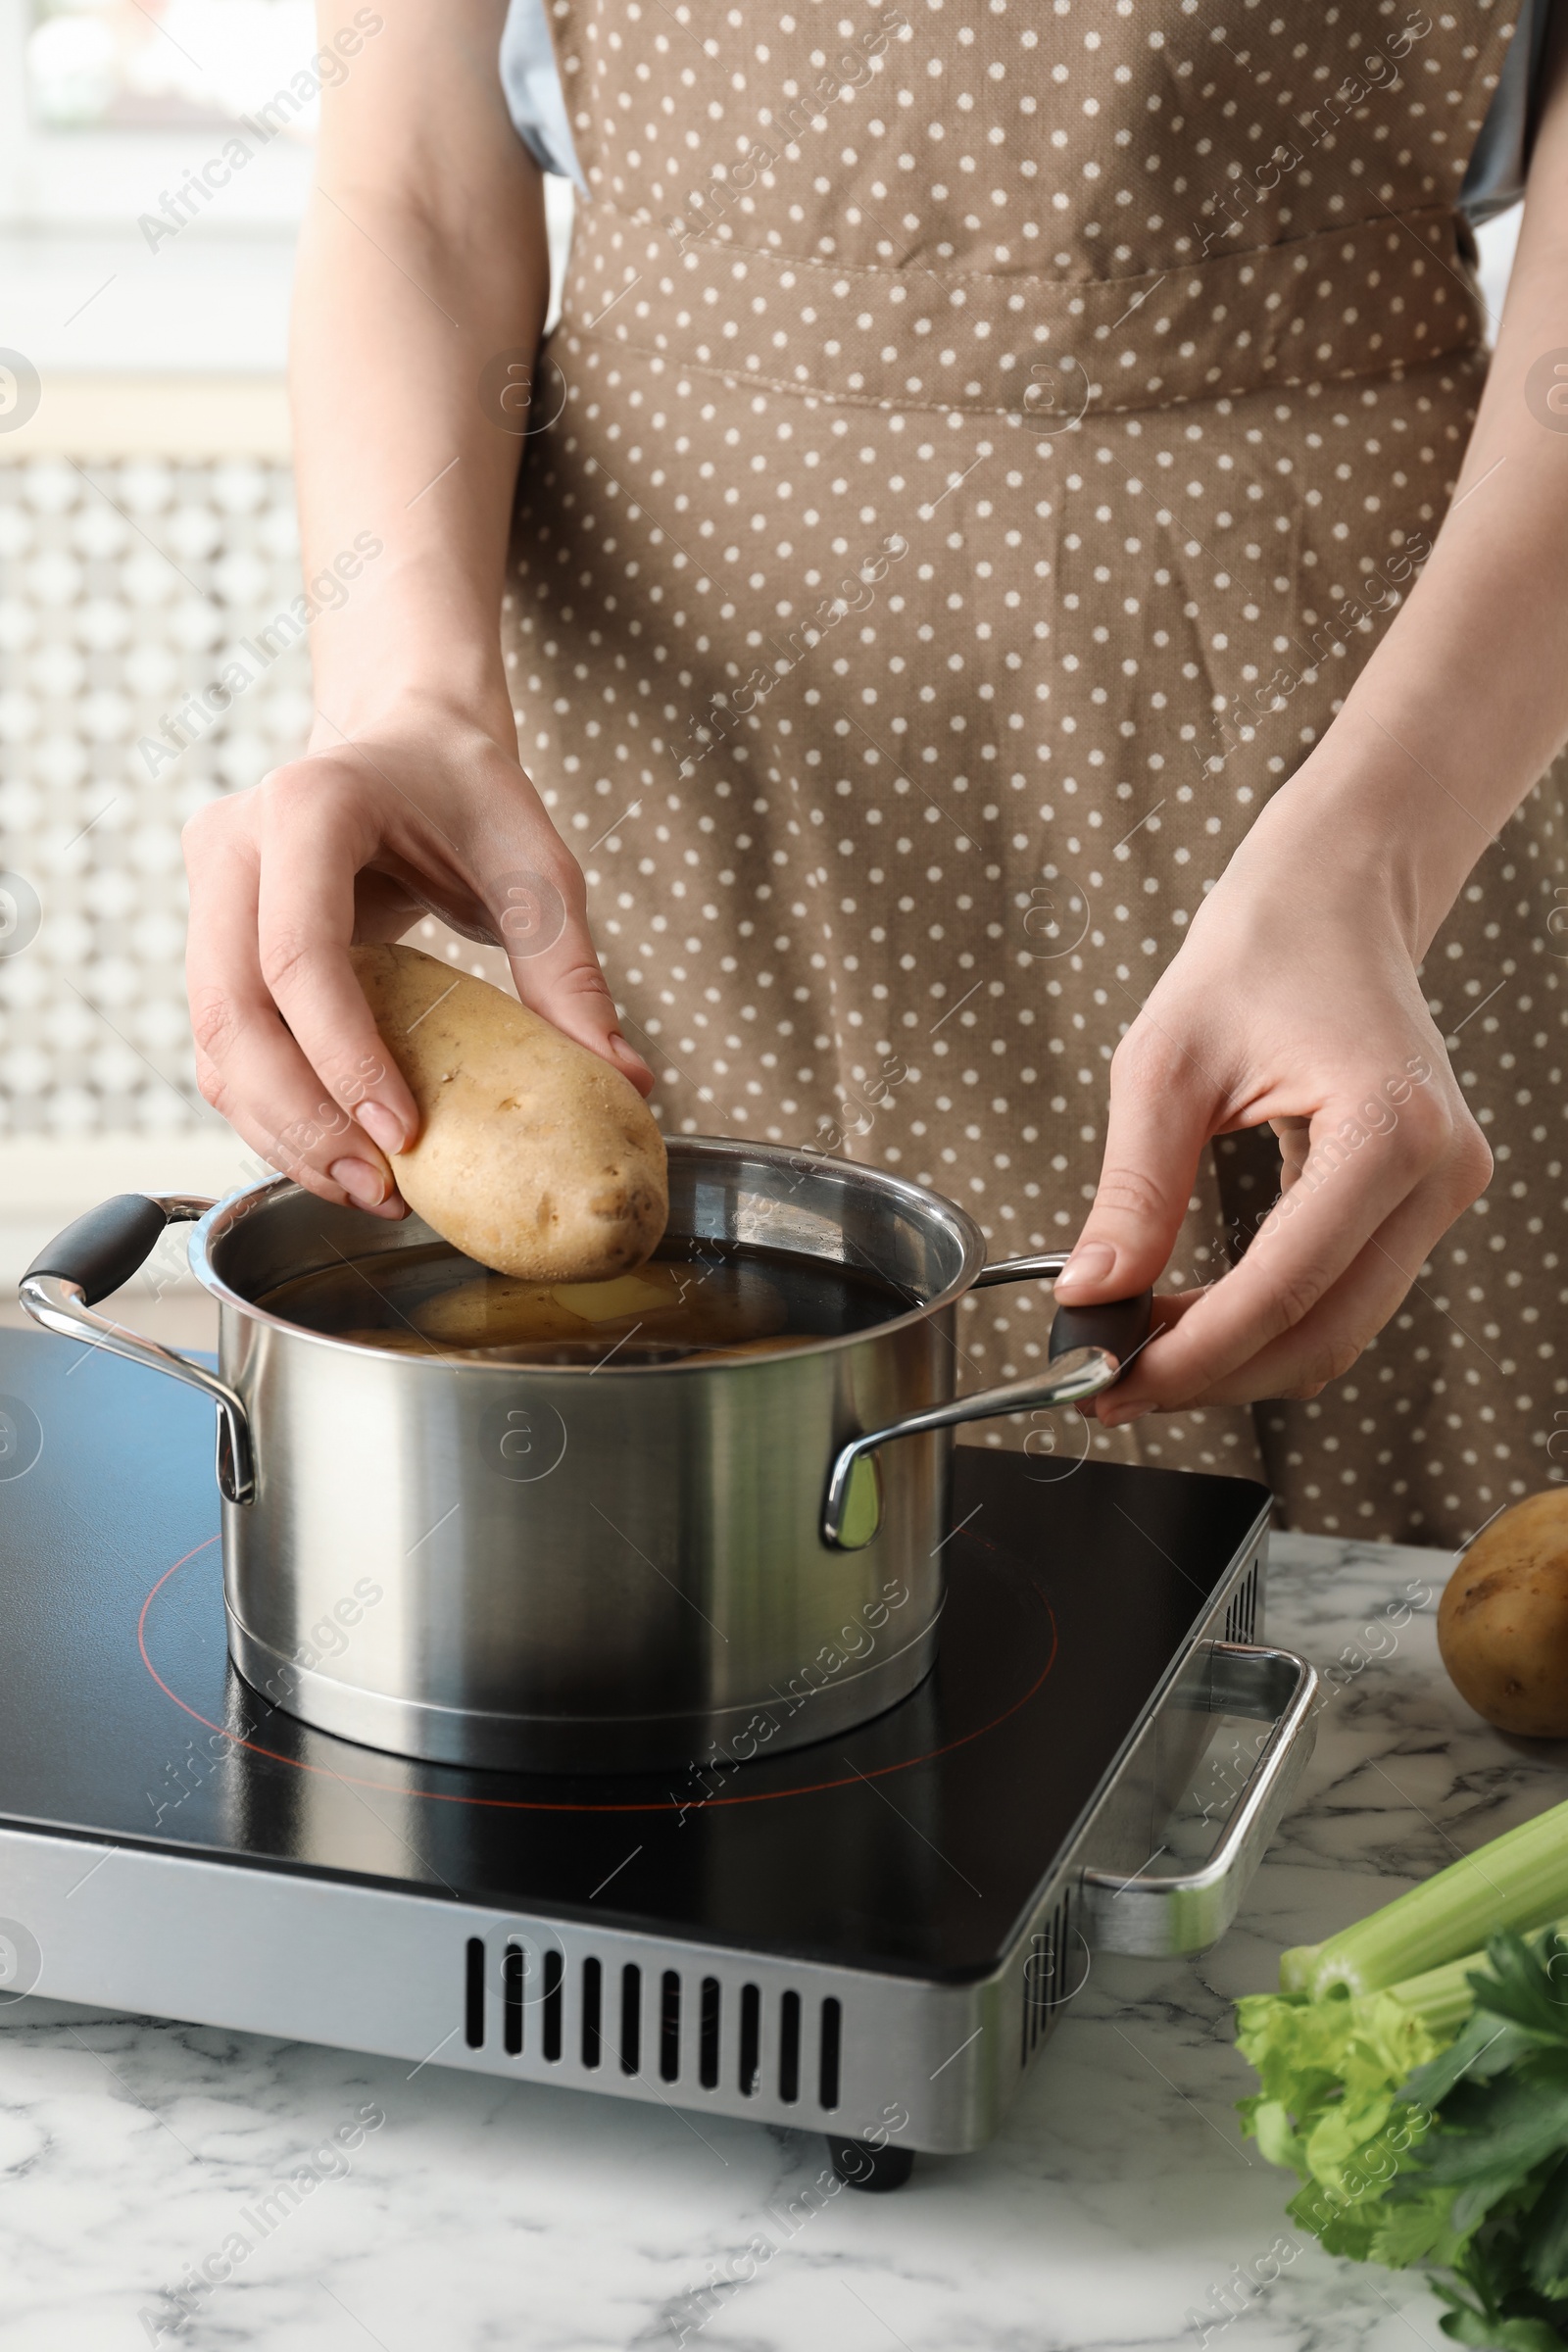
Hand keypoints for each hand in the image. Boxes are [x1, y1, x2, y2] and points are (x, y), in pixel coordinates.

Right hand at [182, 693, 652, 1213]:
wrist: (408, 743)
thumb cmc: (469, 792)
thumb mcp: (535, 868)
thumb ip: (568, 970)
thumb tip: (626, 1080)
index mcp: (310, 805)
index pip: (299, 951)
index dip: (342, 1054)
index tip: (402, 1133)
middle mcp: (236, 843)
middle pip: (234, 1010)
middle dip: (302, 1119)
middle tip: (381, 1188)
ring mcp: (210, 890)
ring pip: (215, 1040)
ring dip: (281, 1130)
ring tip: (367, 1189)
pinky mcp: (209, 938)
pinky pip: (223, 1045)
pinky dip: (271, 1111)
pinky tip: (339, 1153)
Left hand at [1051, 793, 1491, 1418]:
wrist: (1336, 894)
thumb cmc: (1258, 951)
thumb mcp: (1164, 1066)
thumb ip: (1134, 1191)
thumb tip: (1091, 1295)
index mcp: (1389, 1127)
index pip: (1283, 1289)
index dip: (1192, 1354)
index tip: (1109, 1377)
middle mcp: (1438, 1170)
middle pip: (1322, 1335)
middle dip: (1212, 1376)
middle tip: (1111, 1386)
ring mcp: (1444, 1190)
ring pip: (1339, 1332)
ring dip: (1239, 1360)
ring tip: (1140, 1355)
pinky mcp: (1425, 1199)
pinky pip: (1347, 1294)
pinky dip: (1268, 1322)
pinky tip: (1193, 1319)